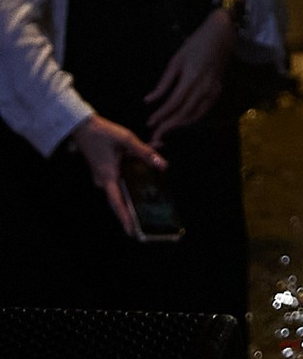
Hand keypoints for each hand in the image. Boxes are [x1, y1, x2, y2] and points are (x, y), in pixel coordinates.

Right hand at [72, 112, 166, 236]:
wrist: (83, 126)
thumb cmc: (104, 132)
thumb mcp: (127, 140)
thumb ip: (145, 152)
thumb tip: (163, 165)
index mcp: (108, 176)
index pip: (117, 203)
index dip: (125, 218)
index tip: (131, 232)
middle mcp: (103, 181)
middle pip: (119, 199)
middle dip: (131, 209)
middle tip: (144, 220)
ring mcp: (101, 177)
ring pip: (119, 188)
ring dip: (132, 190)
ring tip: (149, 195)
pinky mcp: (102, 172)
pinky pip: (116, 181)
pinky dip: (128, 179)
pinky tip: (141, 171)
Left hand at [146, 5, 236, 140]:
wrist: (221, 35)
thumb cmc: (195, 44)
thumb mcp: (176, 60)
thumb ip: (164, 83)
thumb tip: (149, 100)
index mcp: (191, 78)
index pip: (174, 103)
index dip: (161, 116)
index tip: (150, 123)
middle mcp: (204, 87)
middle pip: (184, 113)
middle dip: (169, 126)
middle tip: (156, 135)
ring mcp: (213, 90)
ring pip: (195, 115)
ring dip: (180, 124)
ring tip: (166, 128)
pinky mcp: (218, 91)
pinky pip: (204, 110)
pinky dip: (192, 118)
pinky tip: (182, 120)